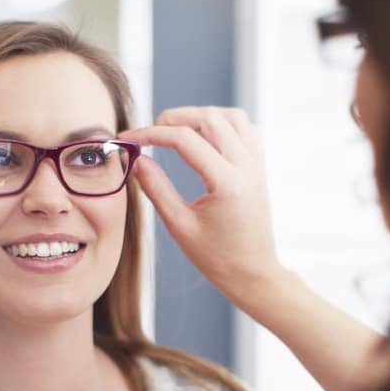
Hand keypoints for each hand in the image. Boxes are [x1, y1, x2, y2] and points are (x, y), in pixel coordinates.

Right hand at [120, 106, 285, 306]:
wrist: (253, 274)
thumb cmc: (217, 258)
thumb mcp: (179, 226)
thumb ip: (156, 189)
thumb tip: (137, 160)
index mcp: (226, 183)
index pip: (184, 140)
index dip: (151, 134)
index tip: (129, 138)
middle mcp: (246, 167)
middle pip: (209, 118)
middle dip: (174, 118)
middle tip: (150, 132)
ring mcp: (257, 165)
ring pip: (231, 116)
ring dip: (201, 116)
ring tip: (177, 130)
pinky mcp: (260, 168)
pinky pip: (246, 129)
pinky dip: (223, 123)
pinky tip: (205, 137)